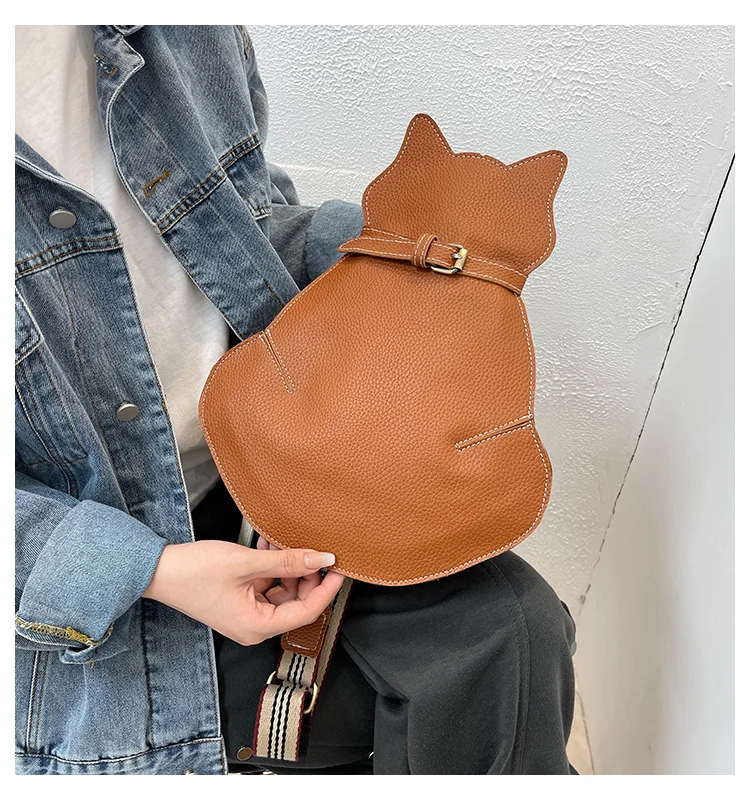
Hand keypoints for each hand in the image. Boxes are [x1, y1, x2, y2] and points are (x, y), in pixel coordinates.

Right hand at [142, 539, 343, 645]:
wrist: (159, 571)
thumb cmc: (196, 571)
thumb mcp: (247, 563)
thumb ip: (288, 561)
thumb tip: (322, 559)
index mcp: (257, 626)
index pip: (307, 611)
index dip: (327, 589)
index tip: (340, 568)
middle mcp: (254, 626)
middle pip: (296, 602)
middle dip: (305, 574)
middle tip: (311, 549)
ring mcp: (246, 614)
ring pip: (283, 591)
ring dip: (287, 566)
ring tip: (282, 542)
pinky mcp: (239, 601)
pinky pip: (266, 585)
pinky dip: (271, 567)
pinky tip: (267, 545)